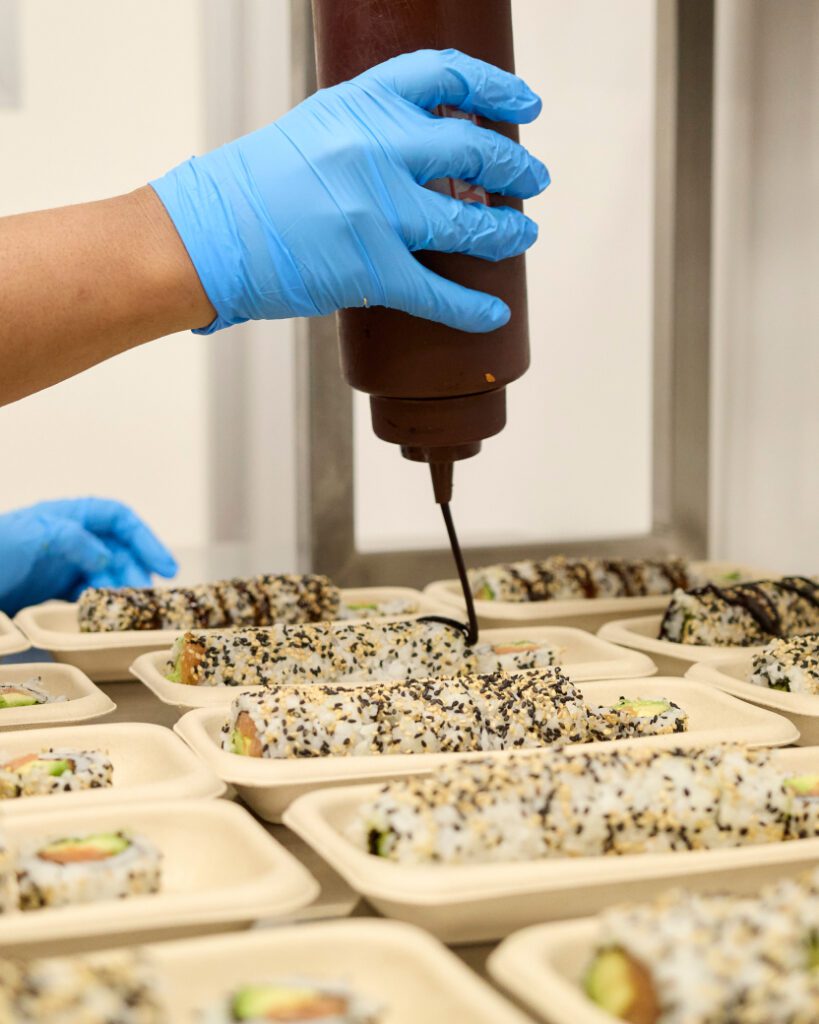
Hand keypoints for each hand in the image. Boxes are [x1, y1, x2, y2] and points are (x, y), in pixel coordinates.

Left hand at [0, 498, 176, 614]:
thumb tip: (109, 557)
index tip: (166, 567)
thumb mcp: (36, 534)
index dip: (146, 540)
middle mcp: (73, 538)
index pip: (120, 520)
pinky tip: (103, 621)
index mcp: (71, 515)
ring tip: (125, 613)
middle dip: (136, 573)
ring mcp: (64, 565)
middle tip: (143, 599)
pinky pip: (88, 598)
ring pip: (107, 577)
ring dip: (120, 594)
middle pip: (120, 551)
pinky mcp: (54, 592)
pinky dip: (100, 609)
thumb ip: (75, 540)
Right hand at [151, 48, 548, 334]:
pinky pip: (437, 291)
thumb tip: (422, 148)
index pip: (445, 77)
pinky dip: (472, 307)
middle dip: (516, 165)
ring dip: (507, 232)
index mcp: (361, 105)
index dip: (495, 88)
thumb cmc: (254, 186)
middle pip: (473, 148)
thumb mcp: (315, 131)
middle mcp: (376, 148)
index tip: (524, 104)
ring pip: (468, 221)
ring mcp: (376, 209)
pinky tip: (495, 313)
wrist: (206, 233)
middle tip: (534, 179)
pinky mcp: (370, 268)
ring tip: (524, 234)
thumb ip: (369, 132)